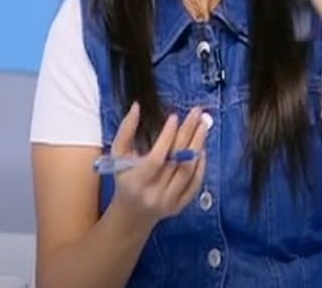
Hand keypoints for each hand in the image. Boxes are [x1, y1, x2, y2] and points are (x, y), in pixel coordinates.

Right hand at [107, 102, 208, 228]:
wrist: (132, 214)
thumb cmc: (124, 178)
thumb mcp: (118, 154)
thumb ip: (126, 130)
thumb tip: (137, 106)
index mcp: (136, 181)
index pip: (156, 158)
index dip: (167, 136)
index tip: (175, 117)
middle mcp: (154, 194)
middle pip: (177, 161)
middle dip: (188, 133)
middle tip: (197, 114)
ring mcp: (169, 202)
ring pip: (189, 171)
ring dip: (198, 146)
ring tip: (203, 126)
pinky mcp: (180, 206)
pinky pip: (195, 184)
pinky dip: (201, 165)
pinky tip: (202, 147)